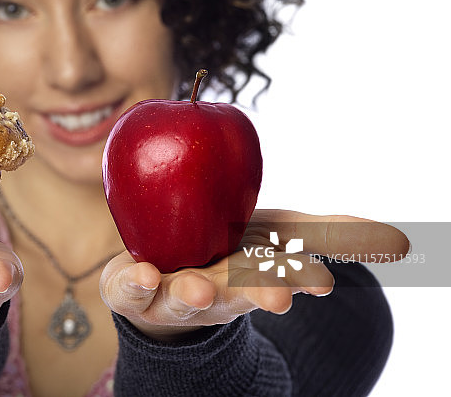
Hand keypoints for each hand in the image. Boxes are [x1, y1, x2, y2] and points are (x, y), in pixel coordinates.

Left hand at [99, 209, 408, 340]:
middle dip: (257, 295)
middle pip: (238, 295)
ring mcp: (172, 292)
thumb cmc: (224, 256)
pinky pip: (131, 289)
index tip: (318, 281)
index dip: (298, 278)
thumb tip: (399, 240)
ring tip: (201, 290)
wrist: (156, 287)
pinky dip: (137, 283)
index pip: (280, 276)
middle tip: (277, 296)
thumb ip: (328, 234)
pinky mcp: (132, 290)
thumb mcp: (276, 239)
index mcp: (251, 277)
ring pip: (187, 297)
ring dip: (196, 295)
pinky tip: (145, 274)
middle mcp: (216, 291)